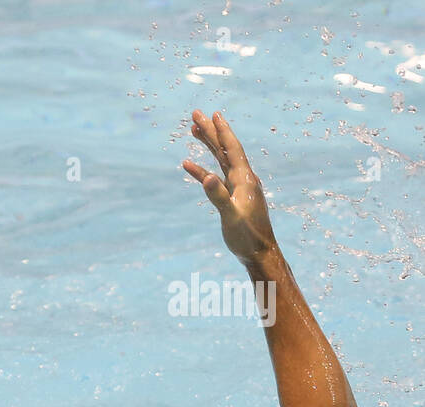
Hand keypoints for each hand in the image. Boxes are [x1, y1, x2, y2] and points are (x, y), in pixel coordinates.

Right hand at [182, 110, 277, 262]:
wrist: (258, 252)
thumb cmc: (247, 236)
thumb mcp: (231, 216)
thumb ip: (219, 197)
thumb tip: (207, 177)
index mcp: (244, 179)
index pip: (231, 149)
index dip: (222, 131)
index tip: (212, 114)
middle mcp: (242, 178)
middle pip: (224, 149)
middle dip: (211, 131)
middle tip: (196, 114)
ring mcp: (236, 187)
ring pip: (219, 160)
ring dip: (207, 145)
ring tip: (193, 130)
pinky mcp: (229, 197)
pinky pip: (213, 178)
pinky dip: (201, 171)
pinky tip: (188, 166)